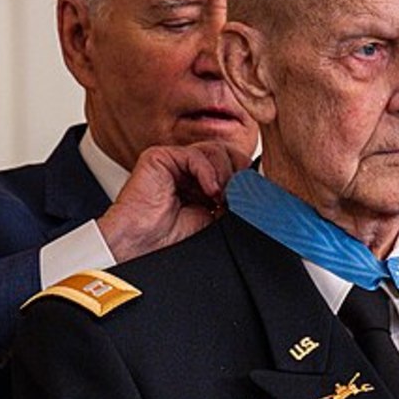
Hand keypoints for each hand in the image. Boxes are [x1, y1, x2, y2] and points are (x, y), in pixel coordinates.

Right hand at [97, 142, 250, 261]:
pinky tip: (208, 191)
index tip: (249, 197)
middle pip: (228, 153)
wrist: (141, 248)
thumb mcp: (215, 219)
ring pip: (215, 150)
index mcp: (202, 184)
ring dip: (224, 174)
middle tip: (236, 197)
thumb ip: (232, 200)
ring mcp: (175, 162)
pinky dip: (207, 171)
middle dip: (238, 174)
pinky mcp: (160, 157)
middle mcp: (190, 171)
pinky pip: (194, 153)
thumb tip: (257, 191)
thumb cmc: (169, 239)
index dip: (245, 177)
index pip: (234, 165)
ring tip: (219, 198)